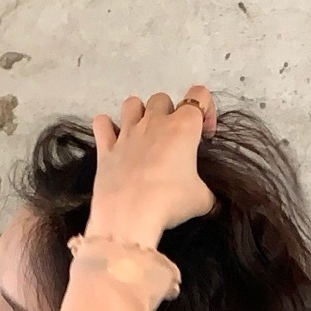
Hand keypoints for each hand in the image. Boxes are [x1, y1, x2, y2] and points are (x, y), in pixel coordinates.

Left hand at [85, 86, 217, 251]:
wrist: (130, 215)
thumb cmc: (169, 202)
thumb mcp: (202, 200)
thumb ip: (207, 191)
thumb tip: (209, 200)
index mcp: (183, 127)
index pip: (200, 96)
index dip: (207, 111)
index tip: (204, 135)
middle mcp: (154, 122)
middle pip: (162, 99)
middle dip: (170, 114)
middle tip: (172, 140)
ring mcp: (127, 133)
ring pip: (132, 103)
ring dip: (139, 114)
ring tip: (144, 135)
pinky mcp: (106, 148)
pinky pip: (102, 123)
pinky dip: (107, 128)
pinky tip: (113, 139)